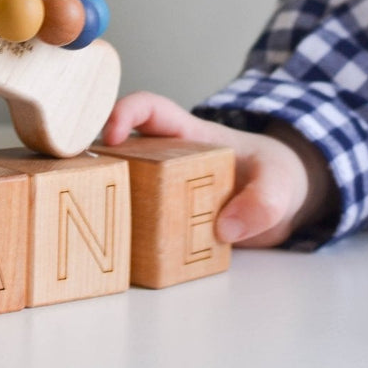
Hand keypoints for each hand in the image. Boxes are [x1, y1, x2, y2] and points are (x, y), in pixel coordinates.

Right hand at [102, 91, 334, 246]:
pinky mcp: (170, 223)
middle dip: (97, 164)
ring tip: (93, 223)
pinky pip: (143, 227)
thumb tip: (225, 228)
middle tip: (83, 186)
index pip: (150, 110)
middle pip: (122, 153)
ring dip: (109, 202)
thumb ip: (262, 202)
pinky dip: (127, 238)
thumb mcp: (280, 183)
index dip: (125, 114)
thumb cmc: (277, 175)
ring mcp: (167, 193)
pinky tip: (118, 257)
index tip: (111, 137)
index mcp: (190, 136)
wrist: (284, 203)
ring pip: (125, 191)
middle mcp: (170, 161)